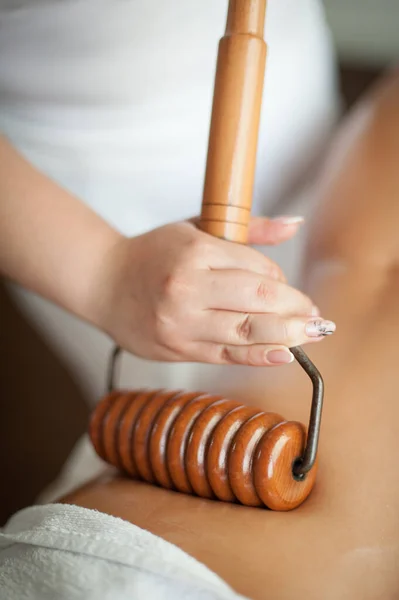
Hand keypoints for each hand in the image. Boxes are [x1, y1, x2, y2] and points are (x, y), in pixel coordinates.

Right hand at [97, 217, 334, 365]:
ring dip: (288, 335)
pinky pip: (227, 356)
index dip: (282, 280)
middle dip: (296, 310)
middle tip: (319, 317)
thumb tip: (294, 224)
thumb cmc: (153, 254)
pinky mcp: (178, 348)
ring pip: (247, 331)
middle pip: (259, 300)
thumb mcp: (196, 228)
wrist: (102, 283)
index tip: (290, 289)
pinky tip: (285, 354)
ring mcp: (182, 322)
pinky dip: (260, 355)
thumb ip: (249, 228)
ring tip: (313, 334)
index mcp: (194, 251)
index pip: (257, 267)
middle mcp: (188, 287)